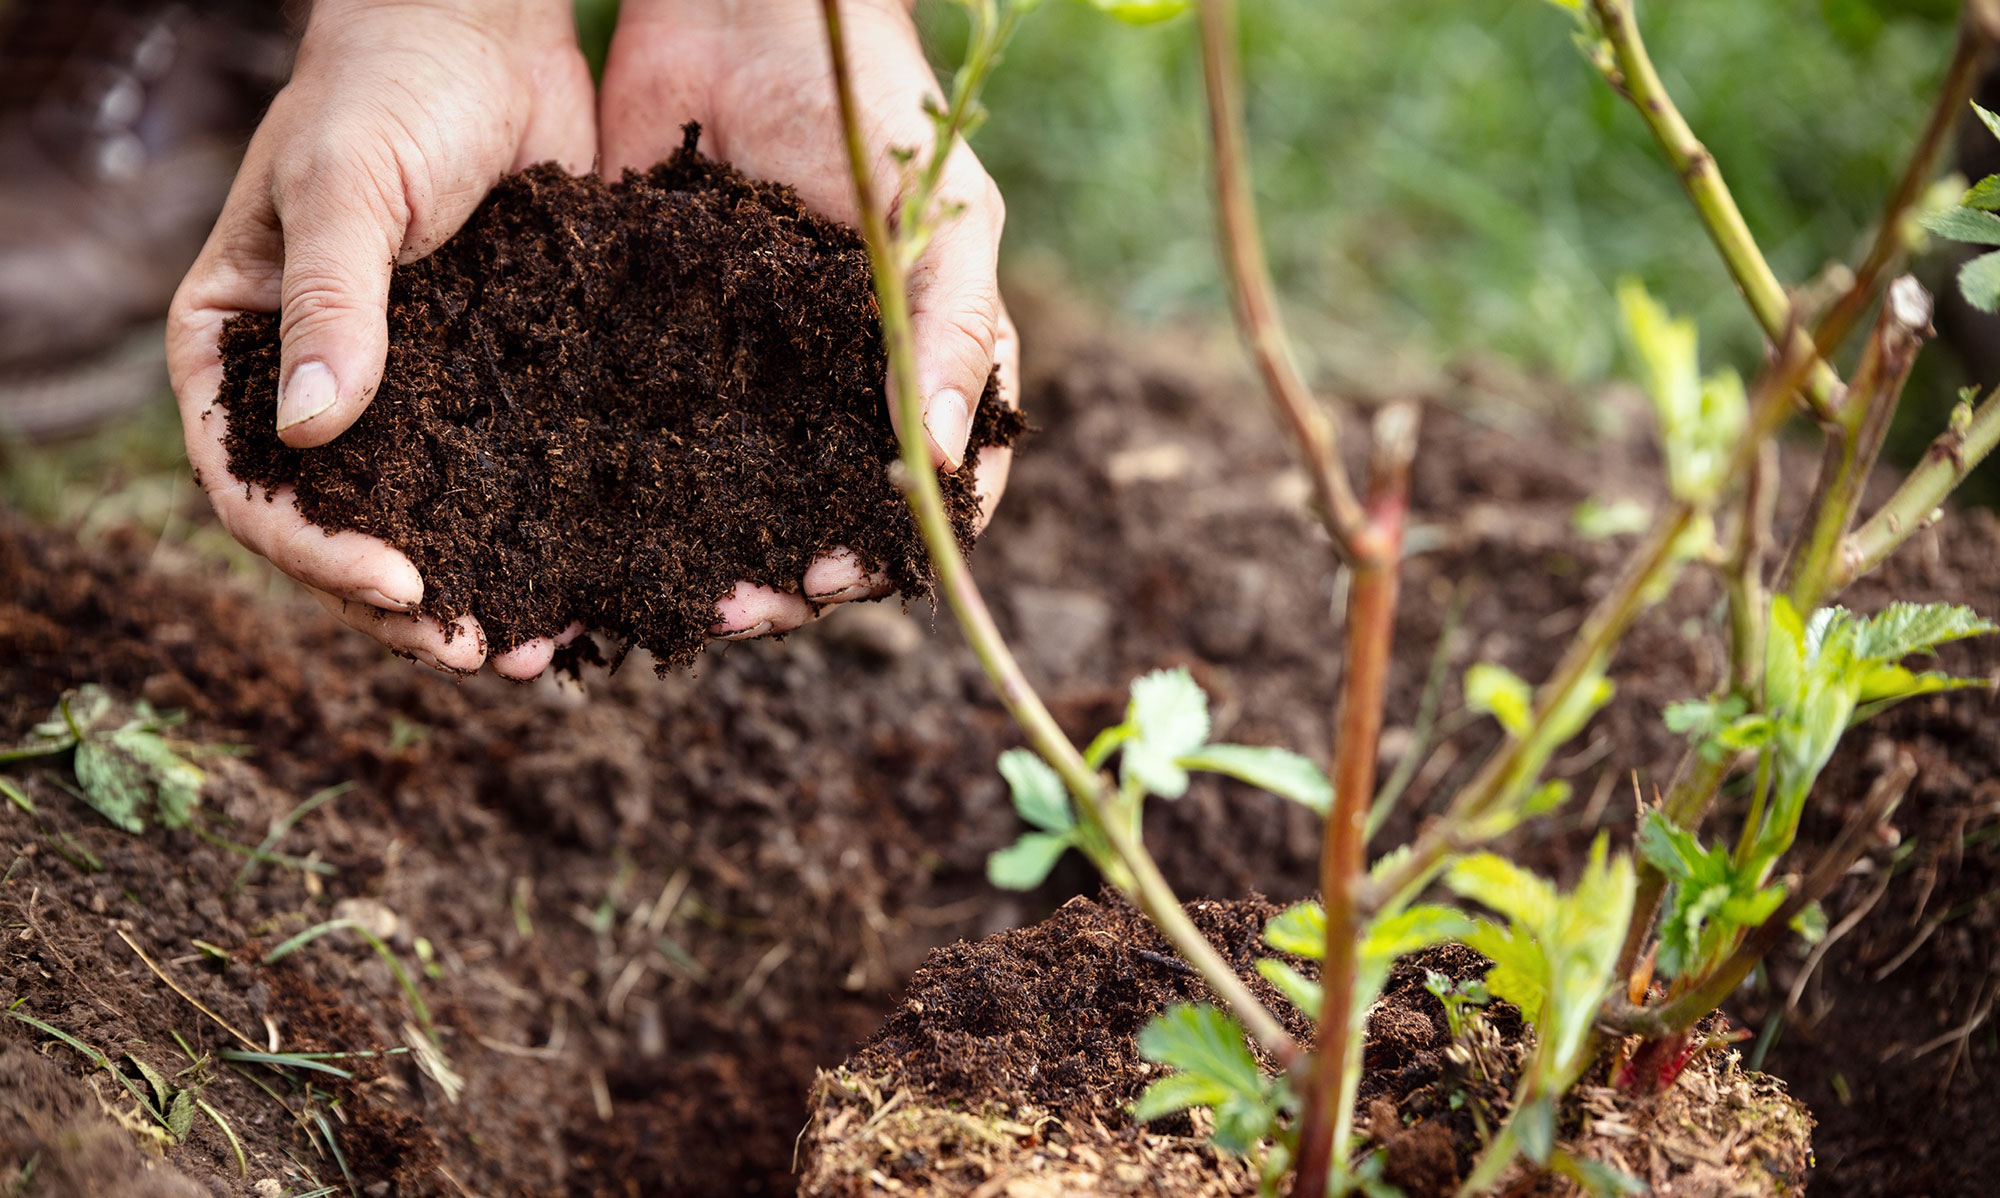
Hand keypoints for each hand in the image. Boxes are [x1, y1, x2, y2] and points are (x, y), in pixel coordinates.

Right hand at [166, 0, 596, 677]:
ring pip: (429, 515)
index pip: (252, 482)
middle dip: (404, 603)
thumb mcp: (343, 187)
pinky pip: (506, 471)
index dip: (315, 551)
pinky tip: (591, 577)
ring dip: (478, 586)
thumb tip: (313, 434)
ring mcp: (410, 389)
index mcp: (243, 348)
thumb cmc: (387, 86)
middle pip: (342, 525)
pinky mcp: (493, 376)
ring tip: (540, 649)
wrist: (486, 31)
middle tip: (480, 654)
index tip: (399, 586)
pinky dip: (539, 529)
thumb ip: (330, 303)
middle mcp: (321, 384)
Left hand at [599, 0, 1019, 640]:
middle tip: (733, 612)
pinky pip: (645, 433)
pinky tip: (590, 533)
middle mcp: (832, 390)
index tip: (831, 580)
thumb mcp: (945, 220)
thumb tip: (945, 460)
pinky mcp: (657, 343)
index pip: (922, 495)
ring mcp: (744, 374)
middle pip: (818, 518)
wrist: (746, 5)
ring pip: (731, 495)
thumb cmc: (876, 108)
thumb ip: (956, 333)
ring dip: (706, 557)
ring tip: (665, 602)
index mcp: (918, 370)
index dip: (886, 553)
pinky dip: (625, 492)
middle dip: (783, 580)